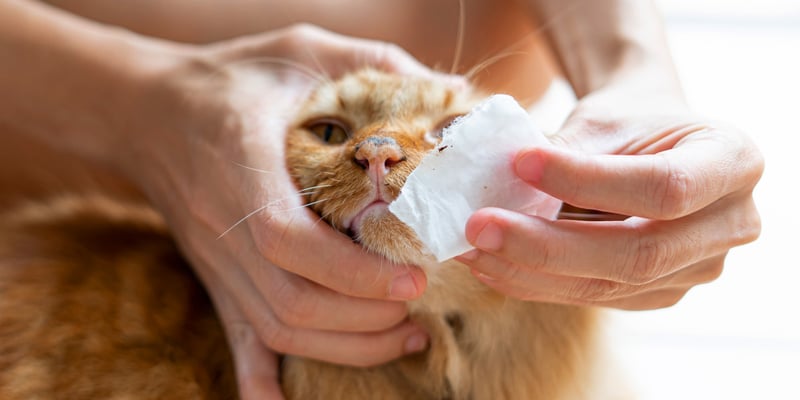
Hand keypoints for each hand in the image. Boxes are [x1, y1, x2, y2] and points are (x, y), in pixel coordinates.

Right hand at [116, 25, 439, 398]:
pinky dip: (262, 382)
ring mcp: (216, 261)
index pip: (289, 241)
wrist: (148, 111)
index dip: (354, 273)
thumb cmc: (233, 79)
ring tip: (402, 334)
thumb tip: (447, 92)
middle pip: (292, 302)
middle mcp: (223, 225)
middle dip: (366, 317)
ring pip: (278, 330)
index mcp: (243, 165)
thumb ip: (370, 66)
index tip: (412, 277)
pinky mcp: (215, 279)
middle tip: (419, 305)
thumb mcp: (299, 51)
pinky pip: (238, 341)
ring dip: (346, 345)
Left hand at [458, 83, 763, 309]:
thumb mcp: (606, 120)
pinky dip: (535, 282)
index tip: (520, 162)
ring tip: (472, 249)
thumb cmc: (630, 121)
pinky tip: (491, 265)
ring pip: (609, 287)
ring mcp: (697, 270)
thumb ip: (565, 152)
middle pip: (637, 254)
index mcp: (733, 164)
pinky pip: (594, 298)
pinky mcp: (658, 294)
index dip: (588, 180)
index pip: (663, 186)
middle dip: (546, 245)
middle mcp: (730, 226)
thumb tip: (494, 183)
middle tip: (478, 227)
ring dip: (529, 271)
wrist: (649, 143)